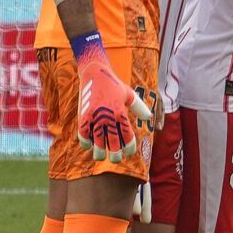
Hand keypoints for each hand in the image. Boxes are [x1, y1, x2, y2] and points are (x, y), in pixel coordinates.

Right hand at [75, 44, 152, 162]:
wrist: (95, 73)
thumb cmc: (114, 84)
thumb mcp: (129, 94)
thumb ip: (139, 107)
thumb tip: (148, 117)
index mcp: (121, 113)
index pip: (127, 135)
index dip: (129, 146)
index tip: (129, 152)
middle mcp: (109, 117)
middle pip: (112, 141)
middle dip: (115, 154)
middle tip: (116, 159)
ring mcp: (95, 117)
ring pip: (97, 141)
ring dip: (99, 151)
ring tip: (101, 157)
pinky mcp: (83, 115)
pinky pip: (83, 133)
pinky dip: (85, 141)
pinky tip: (88, 145)